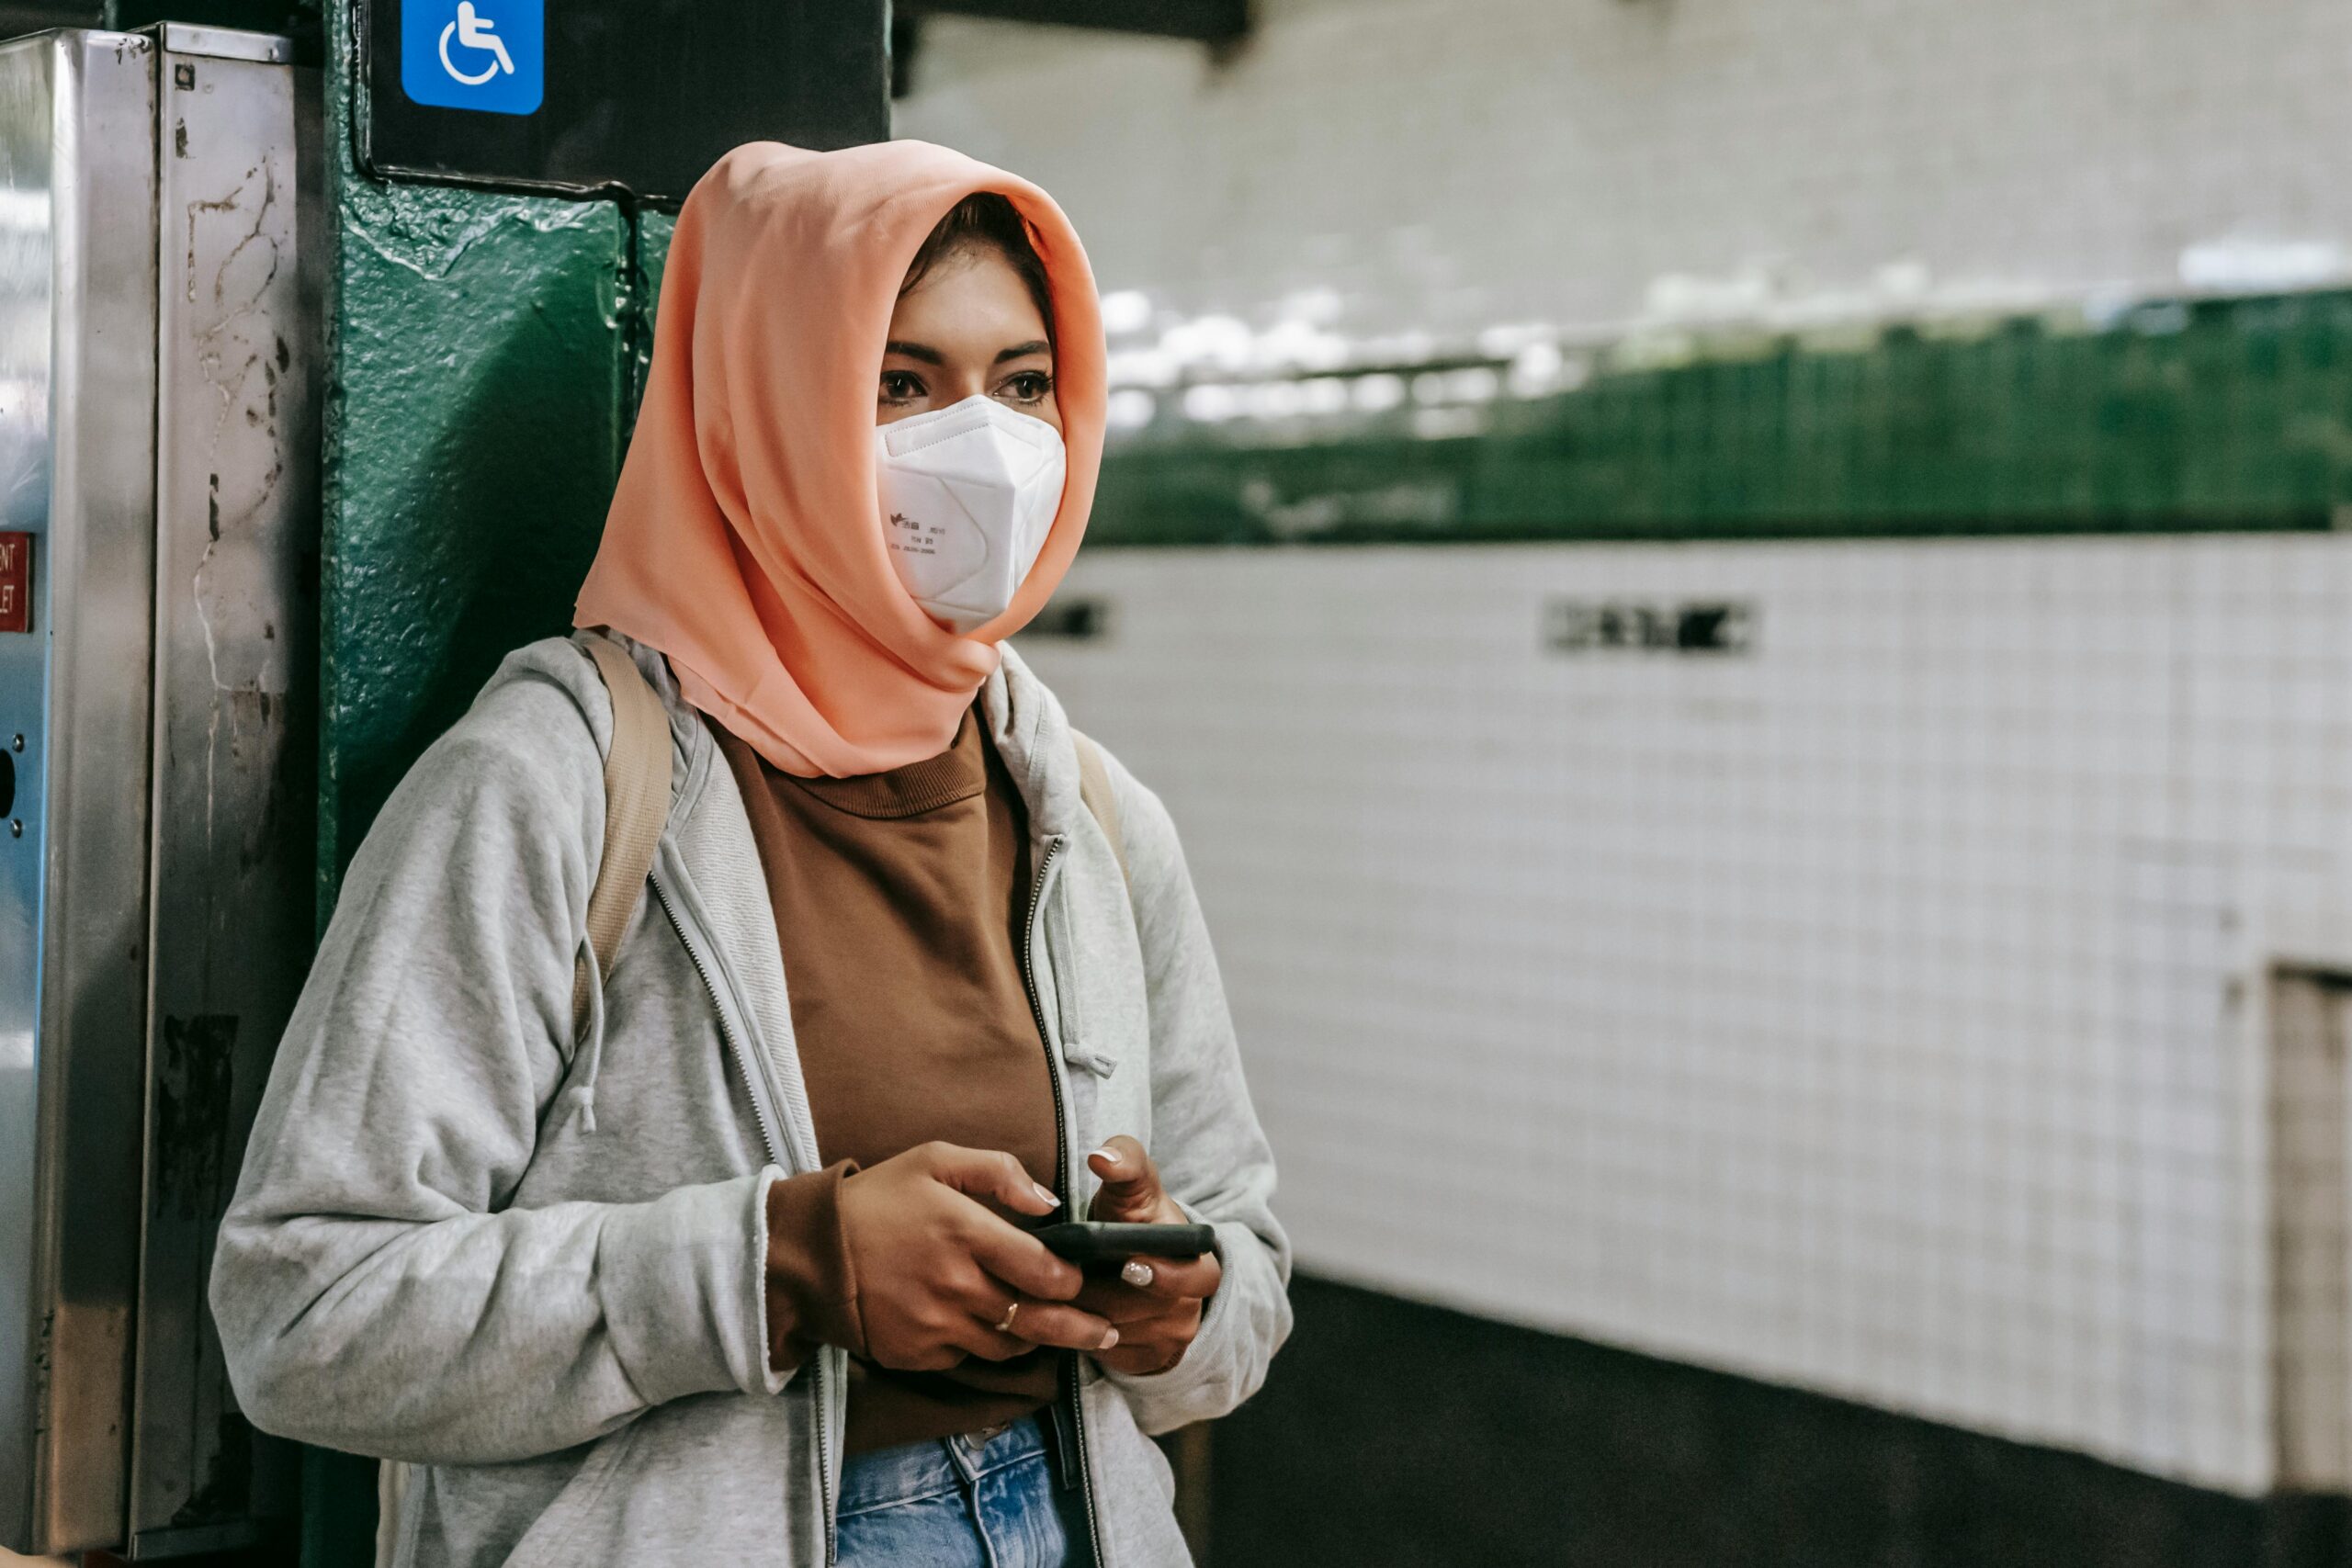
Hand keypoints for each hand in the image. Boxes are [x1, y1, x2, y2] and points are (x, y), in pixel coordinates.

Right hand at [836, 1142, 1119, 1371]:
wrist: (811, 1253)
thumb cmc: (879, 1198)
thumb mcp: (935, 1159)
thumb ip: (999, 1172)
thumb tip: (1049, 1202)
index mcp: (964, 1232)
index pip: (1041, 1269)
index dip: (1072, 1279)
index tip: (1082, 1278)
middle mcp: (955, 1285)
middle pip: (1036, 1319)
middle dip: (1079, 1327)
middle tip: (1105, 1331)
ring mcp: (936, 1325)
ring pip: (1008, 1345)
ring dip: (1036, 1341)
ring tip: (1059, 1334)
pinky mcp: (917, 1354)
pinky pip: (968, 1357)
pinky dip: (987, 1347)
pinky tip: (997, 1333)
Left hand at [1076, 1135, 1221, 1375]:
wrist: (1134, 1260)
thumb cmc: (1133, 1217)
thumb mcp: (1134, 1186)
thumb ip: (1125, 1161)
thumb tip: (1102, 1157)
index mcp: (1198, 1264)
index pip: (1196, 1278)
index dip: (1165, 1275)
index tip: (1129, 1263)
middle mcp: (1189, 1309)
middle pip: (1142, 1312)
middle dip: (1100, 1293)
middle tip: (1067, 1277)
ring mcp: (1168, 1340)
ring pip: (1116, 1336)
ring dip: (1082, 1314)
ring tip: (1052, 1289)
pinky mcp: (1143, 1363)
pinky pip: (1105, 1356)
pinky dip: (1080, 1336)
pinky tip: (1062, 1311)